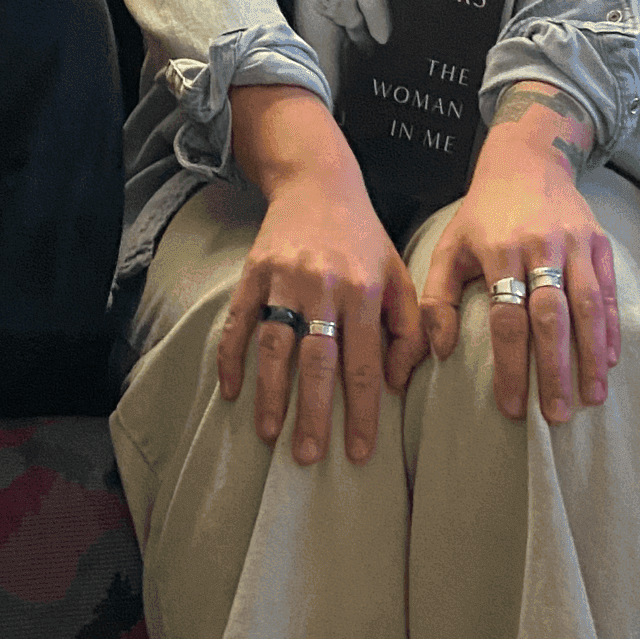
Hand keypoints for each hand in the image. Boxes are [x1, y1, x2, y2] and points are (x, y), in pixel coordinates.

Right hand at [222, 89, 425, 465]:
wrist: (317, 181)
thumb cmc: (364, 237)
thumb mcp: (399, 274)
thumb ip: (409, 328)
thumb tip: (397, 384)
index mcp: (364, 291)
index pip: (363, 364)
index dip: (362, 412)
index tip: (358, 453)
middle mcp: (324, 286)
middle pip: (317, 360)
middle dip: (312, 413)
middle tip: (308, 457)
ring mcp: (285, 278)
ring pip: (275, 344)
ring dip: (270, 392)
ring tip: (270, 434)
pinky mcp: (254, 270)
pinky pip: (240, 319)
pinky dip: (232, 355)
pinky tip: (230, 389)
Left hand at [418, 88, 619, 426]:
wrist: (527, 159)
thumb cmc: (483, 213)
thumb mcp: (450, 245)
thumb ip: (436, 298)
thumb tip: (439, 352)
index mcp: (498, 249)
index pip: (506, 317)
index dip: (510, 365)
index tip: (511, 407)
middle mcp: (539, 245)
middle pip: (551, 316)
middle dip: (555, 370)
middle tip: (556, 415)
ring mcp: (573, 242)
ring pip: (586, 306)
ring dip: (591, 356)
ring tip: (592, 397)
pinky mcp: (598, 240)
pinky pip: (606, 291)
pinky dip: (611, 328)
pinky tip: (610, 360)